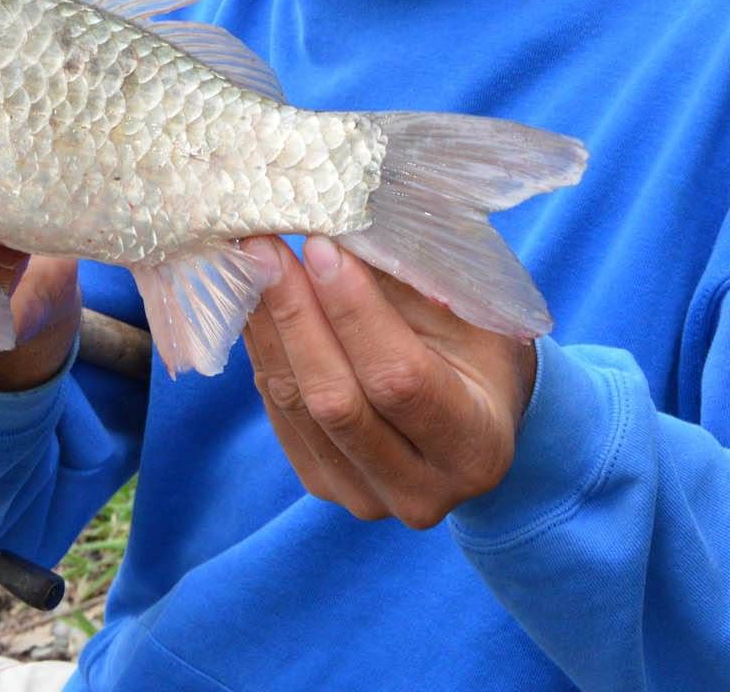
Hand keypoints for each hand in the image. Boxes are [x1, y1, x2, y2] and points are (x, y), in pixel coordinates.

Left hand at [241, 235, 537, 529]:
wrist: (475, 414)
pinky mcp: (322, 483)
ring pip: (296, 406)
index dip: (353, 311)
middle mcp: (421, 491)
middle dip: (295, 313)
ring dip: (267, 326)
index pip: (398, 378)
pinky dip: (262, 350)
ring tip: (249, 260)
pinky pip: (278, 412)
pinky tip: (253, 299)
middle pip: (335, 401)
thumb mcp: (472, 312)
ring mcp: (365, 497)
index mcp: (475, 446)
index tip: (320, 247)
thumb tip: (340, 231)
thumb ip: (413, 282)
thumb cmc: (480, 349)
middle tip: (264, 245)